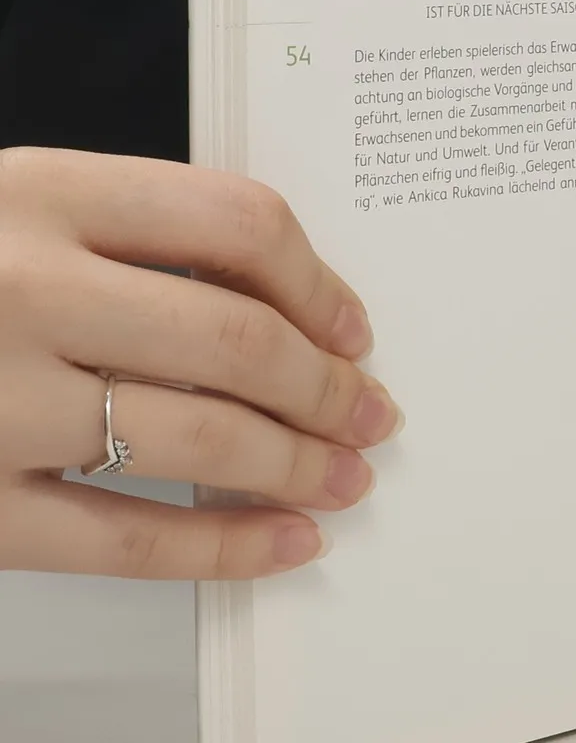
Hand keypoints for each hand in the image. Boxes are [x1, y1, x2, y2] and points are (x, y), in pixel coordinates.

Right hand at [0, 150, 399, 579]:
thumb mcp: (9, 209)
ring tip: (346, 479)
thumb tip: (288, 309)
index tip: (354, 326)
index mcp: (37, 194)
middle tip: (372, 414)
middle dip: (327, 388)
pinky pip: (123, 540)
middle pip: (235, 340)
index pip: (236, 223)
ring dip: (297, 465)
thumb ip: (126, 238)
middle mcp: (20, 289)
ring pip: (196, 439)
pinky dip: (222, 549)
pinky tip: (282, 547)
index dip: (321, 283)